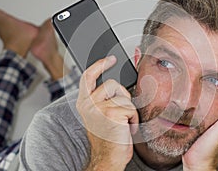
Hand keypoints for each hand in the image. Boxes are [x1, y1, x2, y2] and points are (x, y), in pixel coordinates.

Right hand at [76, 56, 138, 170]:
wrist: (108, 158)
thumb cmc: (107, 136)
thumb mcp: (100, 114)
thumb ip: (103, 98)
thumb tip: (116, 82)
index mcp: (84, 102)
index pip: (88, 76)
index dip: (100, 64)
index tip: (111, 58)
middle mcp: (88, 104)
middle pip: (112, 83)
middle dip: (123, 96)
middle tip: (121, 111)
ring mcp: (99, 108)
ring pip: (124, 96)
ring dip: (129, 110)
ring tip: (123, 123)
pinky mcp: (111, 114)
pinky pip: (131, 108)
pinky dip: (134, 119)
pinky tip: (127, 129)